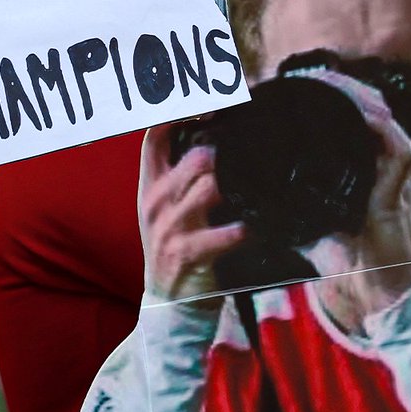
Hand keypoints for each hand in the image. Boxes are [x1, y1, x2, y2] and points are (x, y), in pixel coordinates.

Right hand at [140, 123, 244, 301]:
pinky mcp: (187, 252)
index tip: (210, 107)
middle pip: (195, 157)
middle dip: (227, 155)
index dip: (180, 114)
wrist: (168, 304)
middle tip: (252, 158)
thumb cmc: (177, 250)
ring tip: (260, 192)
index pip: (154, 136)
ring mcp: (170, 228)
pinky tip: (256, 229)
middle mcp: (156, 202)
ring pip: (212, 186)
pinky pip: (226, 233)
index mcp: (150, 186)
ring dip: (241, 188)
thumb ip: (182, 178)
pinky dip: (246, 230)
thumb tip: (216, 144)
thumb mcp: (168, 211)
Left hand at [301, 71, 410, 322]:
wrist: (373, 288)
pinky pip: (394, 139)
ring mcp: (392, 165)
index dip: (314, 94)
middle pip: (357, 103)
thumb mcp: (298, 223)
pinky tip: (349, 107)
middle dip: (327, 85)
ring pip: (376, 111)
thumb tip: (241, 193)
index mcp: (354, 159)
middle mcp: (375, 155)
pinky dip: (372, 120)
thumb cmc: (342, 256)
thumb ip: (276, 206)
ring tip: (317, 80)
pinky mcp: (403, 179)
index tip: (281, 84)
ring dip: (347, 93)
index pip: (338, 113)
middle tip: (296, 75)